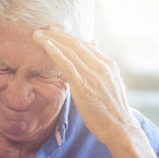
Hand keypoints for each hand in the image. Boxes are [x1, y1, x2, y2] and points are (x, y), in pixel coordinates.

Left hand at [32, 28, 137, 144]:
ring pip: (70, 51)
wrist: (120, 128)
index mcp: (108, 65)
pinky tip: (45, 45)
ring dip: (52, 40)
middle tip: (43, 29)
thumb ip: (101, 75)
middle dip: (58, 35)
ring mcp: (94, 75)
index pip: (86, 45)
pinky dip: (55, 52)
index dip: (68, 37)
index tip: (55, 33)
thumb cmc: (112, 112)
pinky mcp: (84, 85)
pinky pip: (67, 64)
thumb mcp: (109, 88)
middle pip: (77, 44)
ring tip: (37, 34)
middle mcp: (102, 66)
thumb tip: (94, 69)